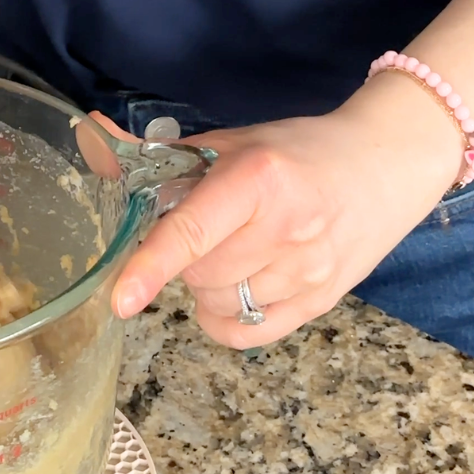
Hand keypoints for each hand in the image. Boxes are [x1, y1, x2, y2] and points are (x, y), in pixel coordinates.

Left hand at [102, 74, 465, 346]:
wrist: (386, 163)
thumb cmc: (299, 150)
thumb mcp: (231, 143)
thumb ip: (155, 154)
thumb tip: (88, 139)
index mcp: (257, 178)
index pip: (193, 231)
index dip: (151, 265)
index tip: (120, 298)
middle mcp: (285, 228)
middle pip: (198, 274)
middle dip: (187, 257)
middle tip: (210, 229)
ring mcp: (308, 271)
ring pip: (220, 305)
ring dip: (208, 285)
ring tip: (233, 251)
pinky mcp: (322, 302)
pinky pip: (248, 334)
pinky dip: (226, 318)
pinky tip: (238, 288)